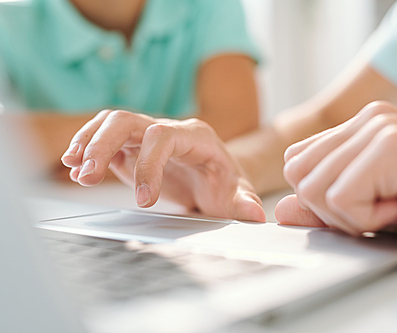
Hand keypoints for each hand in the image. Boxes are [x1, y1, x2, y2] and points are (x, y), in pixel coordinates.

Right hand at [61, 110, 265, 221]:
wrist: (216, 179)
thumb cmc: (225, 184)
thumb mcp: (237, 194)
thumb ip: (244, 202)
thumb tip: (255, 215)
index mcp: (195, 136)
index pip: (163, 136)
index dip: (149, 164)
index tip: (144, 200)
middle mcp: (169, 130)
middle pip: (129, 120)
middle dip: (103, 143)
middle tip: (86, 175)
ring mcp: (148, 136)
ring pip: (112, 123)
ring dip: (89, 142)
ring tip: (75, 169)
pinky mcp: (133, 148)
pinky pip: (106, 138)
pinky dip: (88, 149)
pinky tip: (76, 168)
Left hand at [276, 101, 396, 261]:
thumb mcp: (367, 210)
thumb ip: (322, 207)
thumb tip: (281, 209)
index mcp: (362, 124)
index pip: (297, 159)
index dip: (319, 197)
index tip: (363, 203)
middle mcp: (369, 117)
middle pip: (298, 173)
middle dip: (332, 209)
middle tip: (380, 209)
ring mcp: (380, 128)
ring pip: (313, 187)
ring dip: (352, 216)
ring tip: (396, 206)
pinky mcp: (391, 147)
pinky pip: (340, 197)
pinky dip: (369, 219)